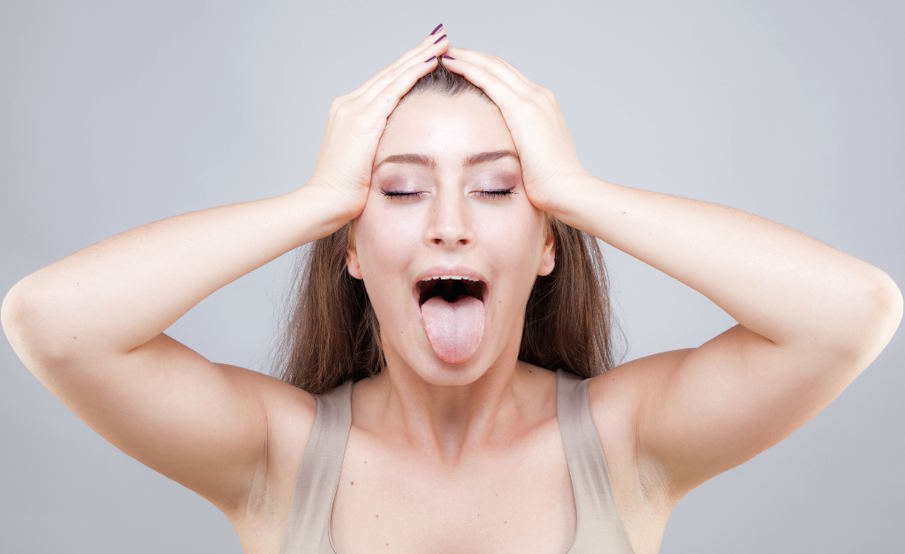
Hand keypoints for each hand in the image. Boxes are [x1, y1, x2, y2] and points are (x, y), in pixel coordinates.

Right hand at [305, 27, 449, 219]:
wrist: (325, 202)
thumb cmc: (345, 192)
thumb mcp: (363, 161)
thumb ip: (377, 147)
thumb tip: (397, 148)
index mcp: (348, 112)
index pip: (383, 83)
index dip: (406, 67)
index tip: (428, 54)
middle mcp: (349, 104)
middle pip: (390, 71)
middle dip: (417, 52)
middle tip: (440, 36)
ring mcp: (354, 109)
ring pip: (394, 74)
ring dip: (420, 55)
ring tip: (442, 41)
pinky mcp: (363, 120)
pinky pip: (394, 89)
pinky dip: (413, 73)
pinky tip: (431, 62)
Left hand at [440, 47, 587, 213]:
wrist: (567, 190)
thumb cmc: (550, 184)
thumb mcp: (534, 156)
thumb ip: (520, 144)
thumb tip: (503, 151)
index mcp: (543, 105)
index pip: (509, 76)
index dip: (484, 67)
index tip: (463, 64)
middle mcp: (539, 95)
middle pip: (499, 65)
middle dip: (473, 56)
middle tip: (448, 50)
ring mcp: (532, 99)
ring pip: (492, 66)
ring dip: (467, 56)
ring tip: (444, 51)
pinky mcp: (522, 109)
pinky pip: (489, 80)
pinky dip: (468, 68)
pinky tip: (450, 64)